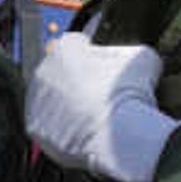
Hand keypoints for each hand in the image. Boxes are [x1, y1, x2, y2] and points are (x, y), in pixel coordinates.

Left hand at [25, 34, 178, 181]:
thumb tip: (132, 51)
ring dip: (70, 107)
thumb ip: (132, 48)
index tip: (106, 71)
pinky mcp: (38, 130)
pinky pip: (51, 128)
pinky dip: (65, 132)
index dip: (94, 58)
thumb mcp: (143, 57)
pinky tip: (87, 134)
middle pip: (62, 74)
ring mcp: (37, 102)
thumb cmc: (129, 94)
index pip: (77, 46)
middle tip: (103, 98)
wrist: (119, 135)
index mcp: (65, 47)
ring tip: (97, 119)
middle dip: (79, 83)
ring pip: (55, 101)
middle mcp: (44, 71)